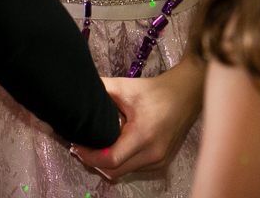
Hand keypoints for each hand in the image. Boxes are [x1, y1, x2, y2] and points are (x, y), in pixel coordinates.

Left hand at [70, 57, 204, 180]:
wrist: (184, 95)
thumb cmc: (154, 91)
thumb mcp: (124, 87)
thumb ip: (99, 89)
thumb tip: (75, 92)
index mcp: (142, 136)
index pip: (110, 159)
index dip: (89, 156)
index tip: (76, 145)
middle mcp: (152, 154)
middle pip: (114, 171)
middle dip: (94, 161)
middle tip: (81, 145)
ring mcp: (158, 161)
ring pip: (124, 172)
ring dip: (107, 163)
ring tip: (94, 145)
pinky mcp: (161, 162)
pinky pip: (134, 169)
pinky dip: (120, 162)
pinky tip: (113, 146)